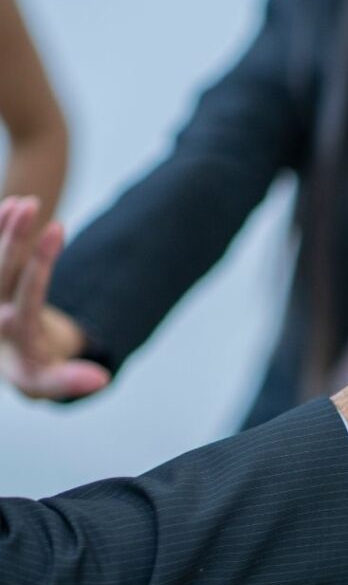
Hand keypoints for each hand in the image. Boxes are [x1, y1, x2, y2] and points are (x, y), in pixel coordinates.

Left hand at [0, 196, 107, 399]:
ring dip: (1, 229)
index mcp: (10, 334)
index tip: (58, 229)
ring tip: (22, 202)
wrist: (9, 363)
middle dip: (13, 237)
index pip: (25, 293)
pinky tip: (6, 206)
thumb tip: (102, 379)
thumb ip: (72, 381)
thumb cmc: (35, 369)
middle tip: (30, 205)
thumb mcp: (50, 382)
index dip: (40, 262)